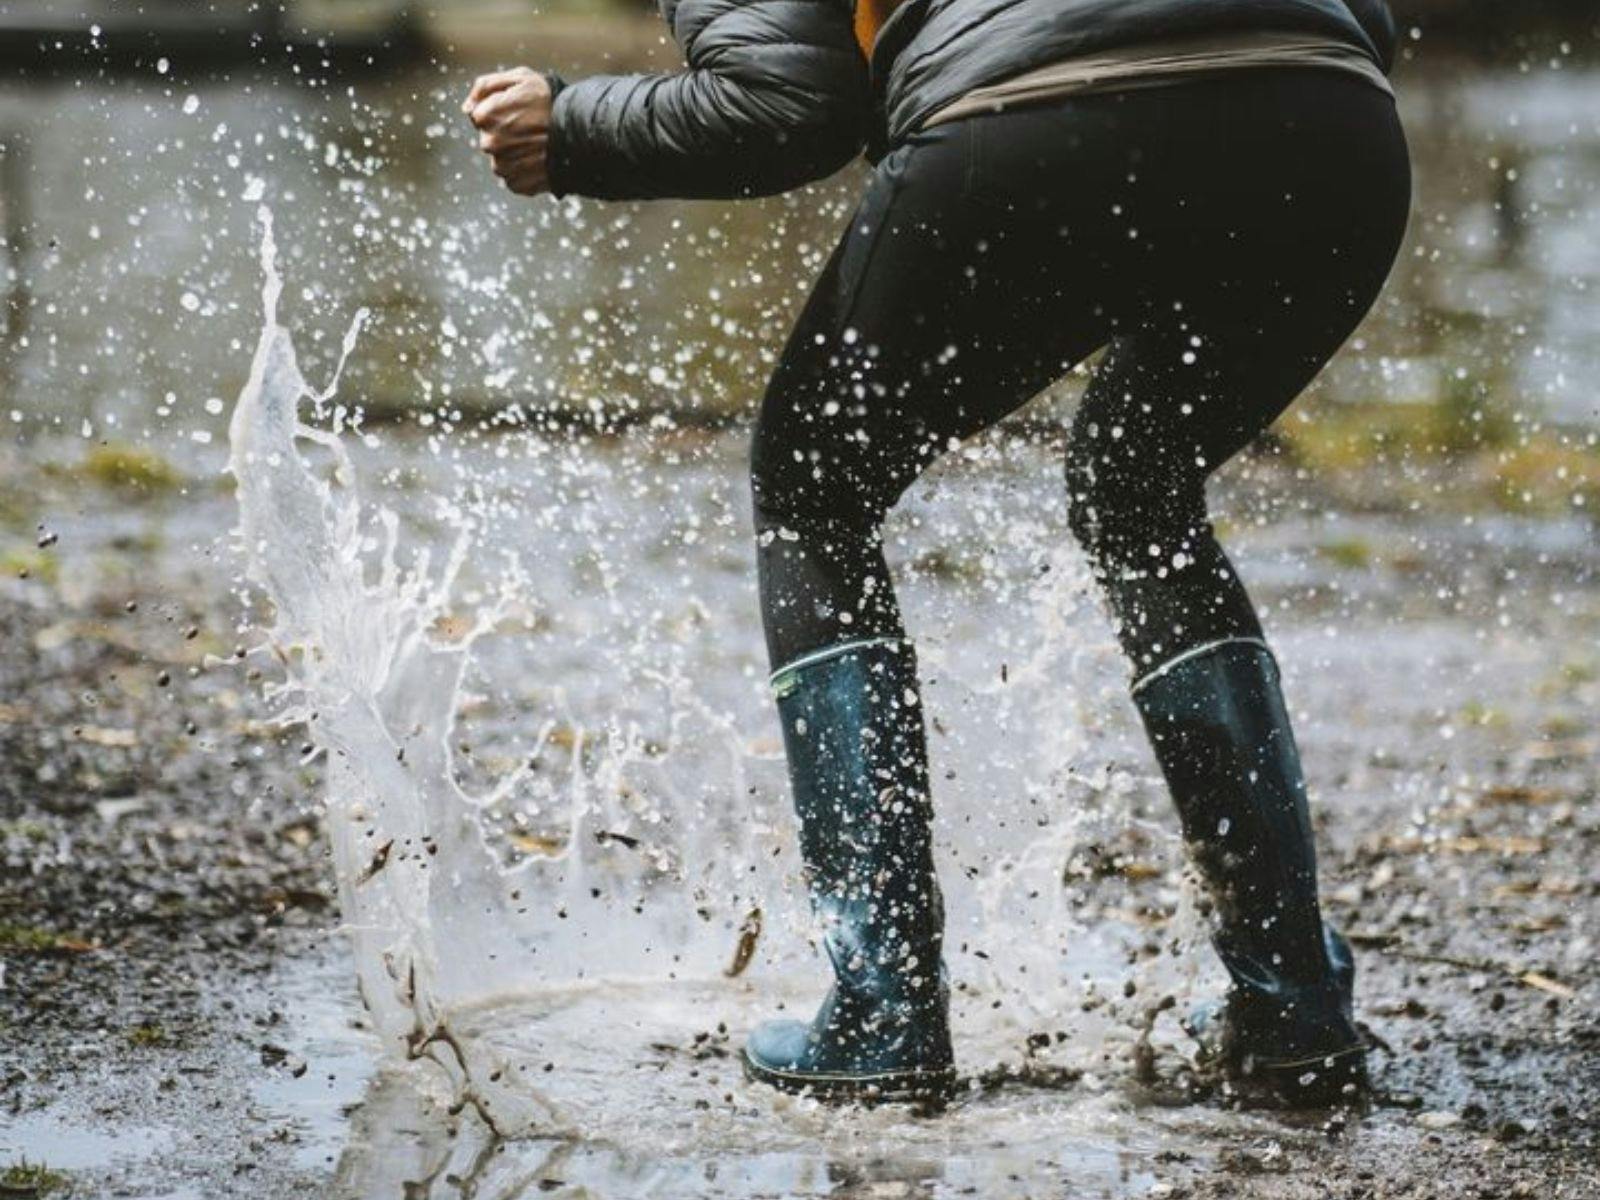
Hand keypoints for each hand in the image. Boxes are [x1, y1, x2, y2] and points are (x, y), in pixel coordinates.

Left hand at [463, 67, 553, 195]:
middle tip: (530, 128)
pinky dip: (524, 171)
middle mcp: (490, 143)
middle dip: (504, 133)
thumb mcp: (520, 78)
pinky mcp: (517, 184)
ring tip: (537, 145)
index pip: (478, 115)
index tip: (518, 111)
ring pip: (500, 159)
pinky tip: (539, 160)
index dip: (498, 110)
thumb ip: (485, 86)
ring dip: (514, 153)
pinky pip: (514, 178)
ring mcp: (504, 166)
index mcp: (486, 115)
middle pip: (489, 139)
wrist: (583, 133)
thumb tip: (466, 108)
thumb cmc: (551, 102)